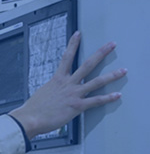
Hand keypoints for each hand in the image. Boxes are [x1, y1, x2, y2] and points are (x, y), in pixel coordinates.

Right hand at [9, 32, 125, 138]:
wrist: (30, 119)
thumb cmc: (33, 109)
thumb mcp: (43, 94)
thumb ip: (52, 91)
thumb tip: (54, 93)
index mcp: (57, 80)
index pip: (66, 58)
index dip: (73, 45)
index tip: (78, 34)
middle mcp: (67, 84)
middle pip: (87, 65)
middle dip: (101, 53)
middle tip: (111, 45)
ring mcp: (73, 94)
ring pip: (96, 82)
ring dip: (111, 76)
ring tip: (123, 71)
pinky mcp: (76, 106)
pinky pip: (95, 101)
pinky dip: (107, 98)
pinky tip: (117, 95)